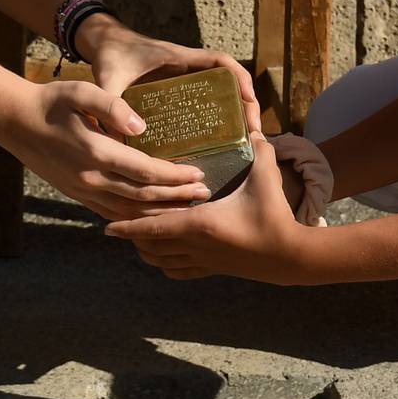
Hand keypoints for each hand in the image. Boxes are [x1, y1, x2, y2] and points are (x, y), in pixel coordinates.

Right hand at [1, 80, 211, 221]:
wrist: (15, 122)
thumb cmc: (52, 102)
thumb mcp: (82, 92)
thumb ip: (113, 107)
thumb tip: (142, 127)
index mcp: (97, 152)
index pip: (146, 171)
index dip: (175, 176)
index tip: (199, 173)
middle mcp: (91, 178)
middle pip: (144, 197)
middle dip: (177, 197)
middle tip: (204, 194)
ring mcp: (83, 190)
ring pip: (129, 211)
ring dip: (160, 212)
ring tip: (186, 208)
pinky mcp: (77, 194)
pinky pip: (112, 212)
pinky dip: (136, 217)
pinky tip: (152, 215)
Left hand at [78, 14, 261, 135]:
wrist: (102, 43)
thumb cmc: (109, 54)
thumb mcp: (108, 78)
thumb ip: (110, 103)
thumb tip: (117, 138)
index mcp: (178, 58)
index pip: (219, 61)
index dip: (239, 77)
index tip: (249, 100)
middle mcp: (187, 68)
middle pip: (229, 81)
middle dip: (246, 104)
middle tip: (254, 133)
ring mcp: (184, 79)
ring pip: (221, 93)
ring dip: (236, 112)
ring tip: (244, 142)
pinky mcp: (177, 91)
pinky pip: (205, 101)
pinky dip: (218, 117)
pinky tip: (217, 142)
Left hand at [104, 132, 311, 282]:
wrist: (292, 256)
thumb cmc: (275, 215)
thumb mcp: (266, 176)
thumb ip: (259, 148)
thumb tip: (253, 126)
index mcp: (199, 224)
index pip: (153, 226)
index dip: (127, 227)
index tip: (105, 227)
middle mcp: (195, 246)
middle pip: (150, 246)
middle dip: (132, 236)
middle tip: (120, 219)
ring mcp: (204, 262)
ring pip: (162, 262)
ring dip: (147, 250)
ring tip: (138, 235)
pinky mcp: (215, 270)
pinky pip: (180, 271)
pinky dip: (166, 264)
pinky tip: (164, 254)